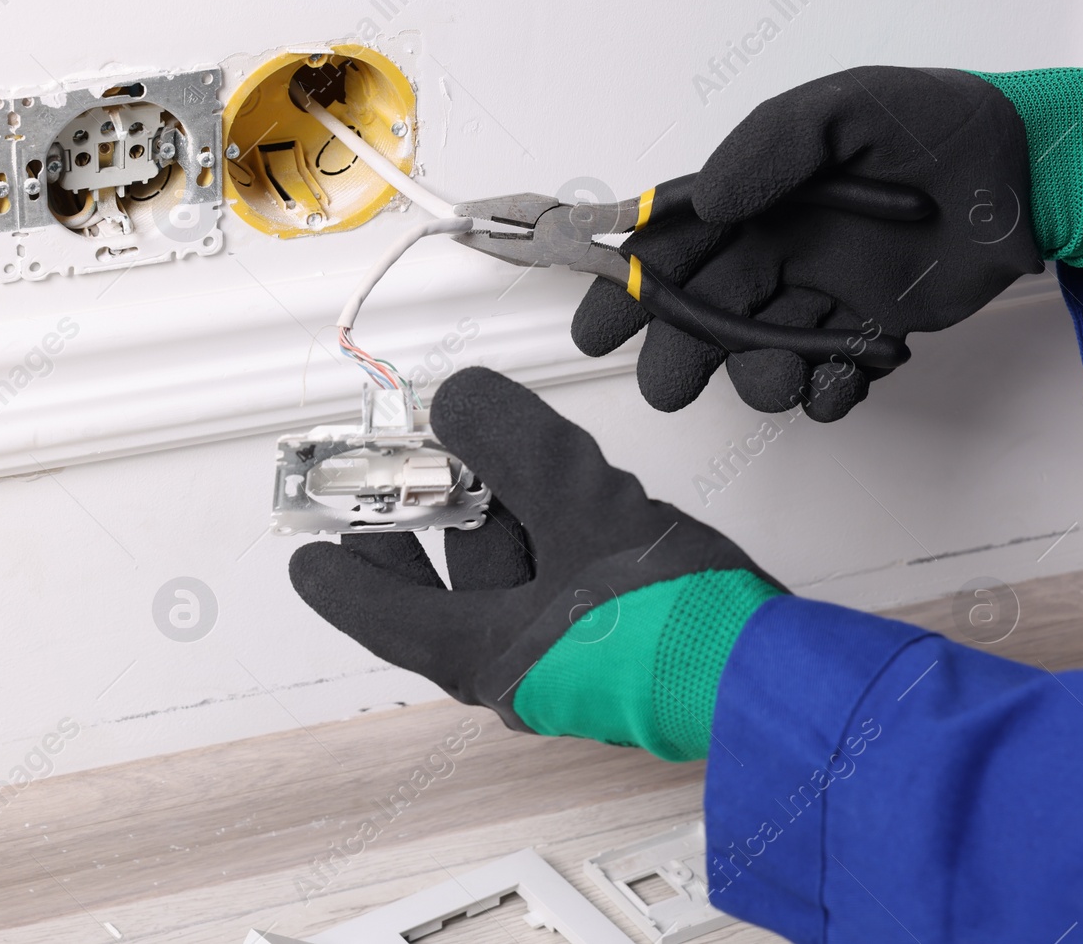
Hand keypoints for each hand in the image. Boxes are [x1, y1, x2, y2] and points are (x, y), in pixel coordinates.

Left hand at [287, 366, 781, 759]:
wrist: (774, 679)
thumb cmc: (680, 626)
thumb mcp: (581, 508)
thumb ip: (514, 446)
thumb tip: (459, 403)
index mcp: (484, 651)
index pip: (380, 613)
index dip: (337, 577)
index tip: (308, 555)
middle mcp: (517, 667)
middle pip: (442, 591)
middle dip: (426, 526)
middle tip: (411, 474)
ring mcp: (567, 663)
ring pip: (504, 581)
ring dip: (494, 519)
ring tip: (497, 459)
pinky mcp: (614, 649)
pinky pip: (552, 584)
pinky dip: (545, 536)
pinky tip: (567, 494)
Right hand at [572, 66, 1042, 420]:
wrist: (1033, 176)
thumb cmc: (938, 126)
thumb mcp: (846, 108)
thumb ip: (770, 146)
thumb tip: (708, 201)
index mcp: (755, 199)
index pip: (668, 246)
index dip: (626, 288)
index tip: (599, 328)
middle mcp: (774, 251)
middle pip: (697, 315)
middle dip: (675, 356)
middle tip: (673, 387)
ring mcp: (817, 296)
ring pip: (754, 357)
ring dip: (756, 381)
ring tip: (789, 379)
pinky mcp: (865, 334)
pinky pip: (823, 380)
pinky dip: (823, 394)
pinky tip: (844, 382)